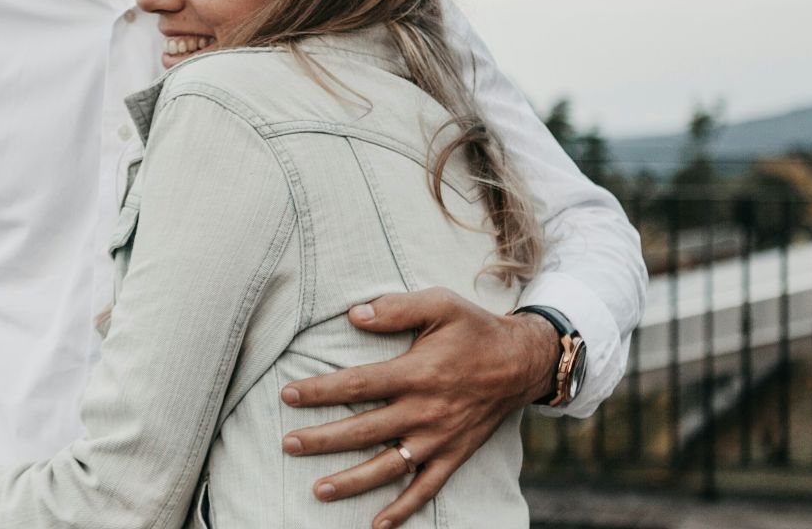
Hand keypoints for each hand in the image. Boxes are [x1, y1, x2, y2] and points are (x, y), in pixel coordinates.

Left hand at [278, 288, 555, 527]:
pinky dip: (403, 508)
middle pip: (365, 430)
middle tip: (288, 444)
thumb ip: (397, 308)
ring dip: (353, 481)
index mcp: (418, 372)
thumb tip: (354, 314)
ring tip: (318, 490)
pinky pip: (426, 488)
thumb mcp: (441, 304)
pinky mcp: (454, 455)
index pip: (358, 384)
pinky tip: (377, 524)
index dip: (321, 391)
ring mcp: (439, 438)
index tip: (288, 394)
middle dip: (323, 439)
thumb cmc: (475, 329)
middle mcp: (426, 411)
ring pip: (389, 466)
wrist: (523, 362)